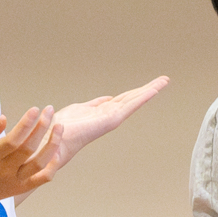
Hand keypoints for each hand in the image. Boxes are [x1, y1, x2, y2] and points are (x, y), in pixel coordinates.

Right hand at [0, 106, 58, 202]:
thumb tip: (4, 118)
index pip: (12, 140)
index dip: (25, 124)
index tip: (35, 109)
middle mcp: (5, 171)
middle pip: (29, 149)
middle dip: (42, 127)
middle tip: (50, 109)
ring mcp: (16, 181)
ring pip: (39, 163)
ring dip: (53, 144)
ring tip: (59, 127)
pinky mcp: (23, 188)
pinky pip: (43, 178)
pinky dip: (53, 166)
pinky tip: (57, 151)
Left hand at [45, 76, 168, 172]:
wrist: (52, 136)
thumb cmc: (60, 127)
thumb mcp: (80, 109)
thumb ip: (95, 104)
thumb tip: (107, 99)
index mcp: (104, 112)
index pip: (125, 99)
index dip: (137, 91)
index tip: (150, 84)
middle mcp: (110, 115)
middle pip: (134, 98)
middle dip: (149, 89)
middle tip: (164, 80)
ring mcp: (112, 117)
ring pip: (135, 100)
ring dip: (150, 90)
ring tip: (164, 81)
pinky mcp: (111, 119)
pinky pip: (130, 105)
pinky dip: (143, 96)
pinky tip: (153, 89)